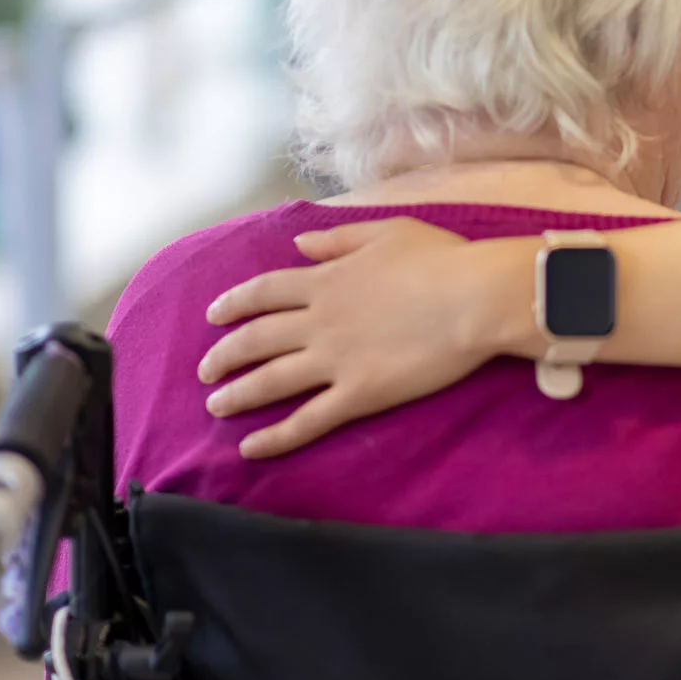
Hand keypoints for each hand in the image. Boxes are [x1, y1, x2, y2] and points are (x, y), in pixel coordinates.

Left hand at [198, 218, 526, 457]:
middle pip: (255, 339)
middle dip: (224, 356)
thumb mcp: (389, 232)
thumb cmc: (442, 260)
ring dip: (237, 395)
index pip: (263, 292)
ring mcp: (336, 360)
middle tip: (205, 372)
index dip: (233, 304)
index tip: (213, 316)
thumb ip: (339, 239)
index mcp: (326, 280)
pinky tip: (250, 447)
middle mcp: (320, 320)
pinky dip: (274, 438)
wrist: (476, 298)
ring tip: (215, 407)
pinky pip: (307, 421)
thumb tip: (299, 244)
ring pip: (271, 381)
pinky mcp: (359, 394)